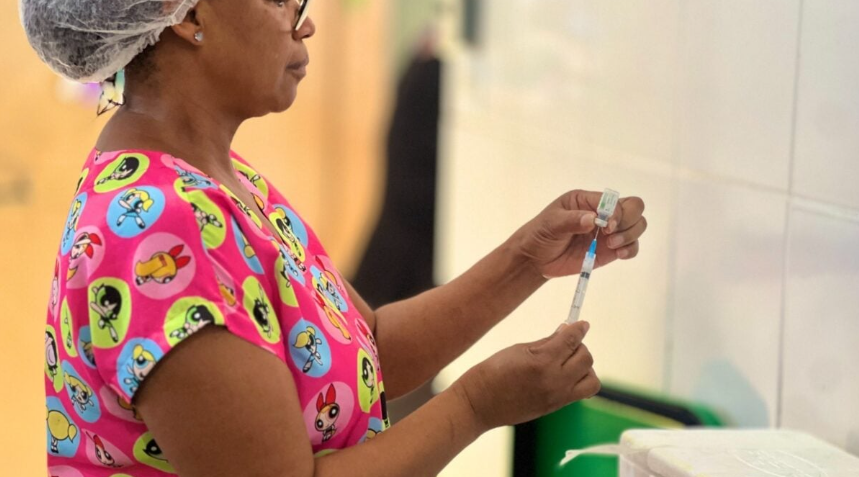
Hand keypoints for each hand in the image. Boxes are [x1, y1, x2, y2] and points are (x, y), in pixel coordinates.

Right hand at [453, 321, 598, 429]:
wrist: (479, 404)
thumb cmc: (492, 372)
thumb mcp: (518, 349)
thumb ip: (546, 342)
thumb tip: (565, 331)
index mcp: (542, 362)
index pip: (571, 340)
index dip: (579, 328)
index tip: (582, 324)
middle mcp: (554, 381)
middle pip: (585, 358)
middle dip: (579, 346)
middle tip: (566, 342)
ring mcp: (557, 397)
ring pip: (591, 379)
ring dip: (584, 366)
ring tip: (568, 361)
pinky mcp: (556, 407)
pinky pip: (581, 392)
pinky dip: (580, 380)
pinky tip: (565, 374)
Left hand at [509, 190, 646, 277]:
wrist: (536, 258)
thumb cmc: (541, 234)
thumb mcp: (551, 223)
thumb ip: (571, 220)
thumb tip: (593, 219)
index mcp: (588, 200)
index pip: (615, 200)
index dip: (616, 212)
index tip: (605, 227)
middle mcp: (603, 213)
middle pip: (634, 208)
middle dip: (629, 221)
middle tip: (609, 235)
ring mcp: (608, 232)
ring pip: (637, 226)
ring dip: (630, 235)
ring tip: (610, 245)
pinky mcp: (610, 250)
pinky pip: (632, 246)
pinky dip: (631, 249)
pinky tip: (619, 254)